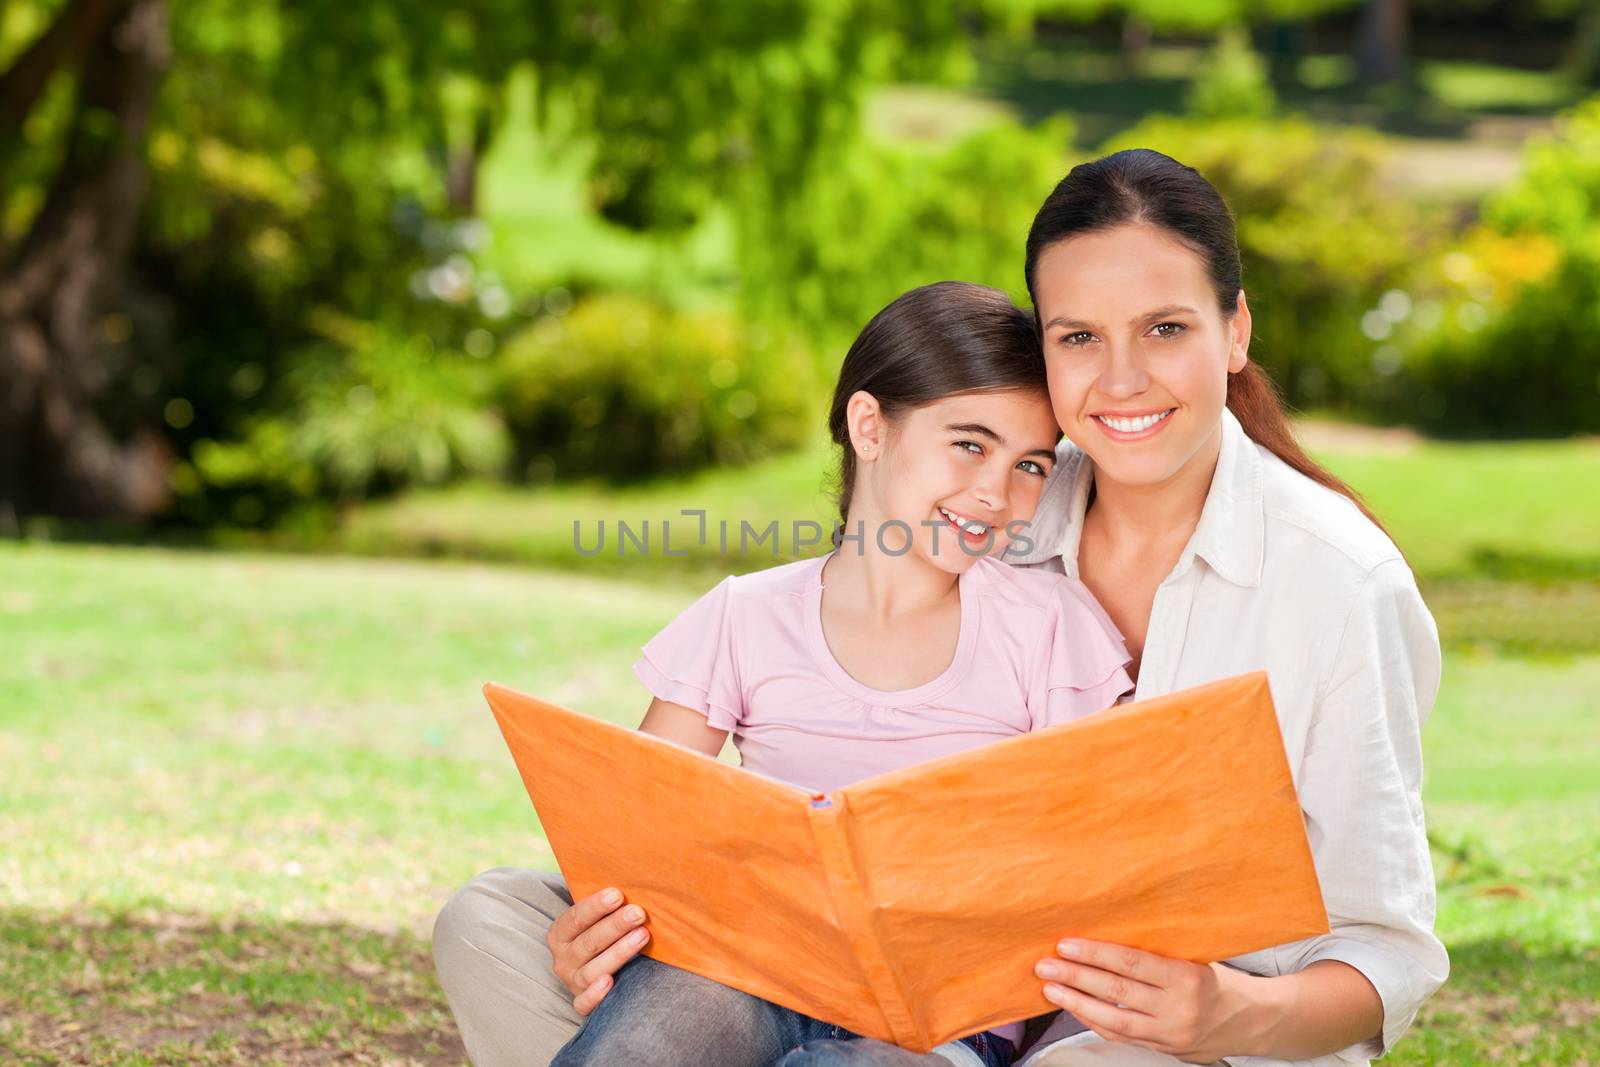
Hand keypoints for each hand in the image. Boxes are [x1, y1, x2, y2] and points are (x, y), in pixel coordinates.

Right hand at [547, 887, 650, 1014]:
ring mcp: (572, 982)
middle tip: (638, 912)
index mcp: (560, 933)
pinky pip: (584, 1004)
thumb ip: (607, 904)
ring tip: (642, 936)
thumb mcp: (596, 919)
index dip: (596, 906)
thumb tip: (634, 872)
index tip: (618, 894)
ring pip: (591, 970)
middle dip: (615, 926)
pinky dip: (596, 994)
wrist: (596, 969)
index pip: (575, 918)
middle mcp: (562, 959)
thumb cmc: (603, 934)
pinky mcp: (581, 1003)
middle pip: (588, 942)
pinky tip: (611, 982)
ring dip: (617, 953)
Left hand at [1034, 939, 1261, 1063]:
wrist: (1254, 1020)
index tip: (1066, 944)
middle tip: (1044, 965)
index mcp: (1186, 976)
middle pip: (1117, 993)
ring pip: (1115, 1020)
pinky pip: (1122, 1036)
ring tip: (1050, 988)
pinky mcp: (1165, 1049)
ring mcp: (1170, 1033)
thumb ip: (1159, 950)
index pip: (1132, 963)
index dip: (1096, 954)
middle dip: (1077, 978)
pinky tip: (1074, 1007)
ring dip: (1077, 1003)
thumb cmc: (1218, 977)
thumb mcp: (1197, 956)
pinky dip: (1094, 1021)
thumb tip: (1108, 925)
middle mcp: (1177, 1008)